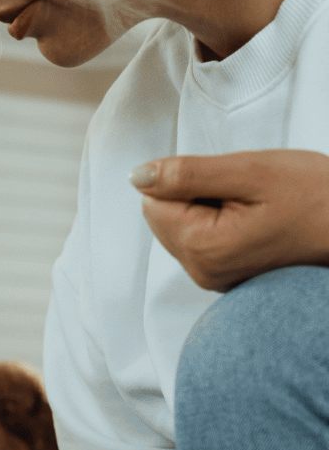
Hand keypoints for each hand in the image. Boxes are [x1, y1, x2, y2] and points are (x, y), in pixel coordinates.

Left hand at [132, 149, 328, 291]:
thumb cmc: (316, 197)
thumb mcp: (252, 171)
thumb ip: (188, 174)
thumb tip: (138, 176)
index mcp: (200, 247)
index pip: (153, 202)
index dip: (187, 178)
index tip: (230, 179)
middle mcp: (200, 271)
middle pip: (166, 217)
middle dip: (198, 194)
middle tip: (247, 191)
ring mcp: (212, 277)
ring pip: (185, 226)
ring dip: (211, 206)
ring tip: (256, 206)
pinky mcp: (226, 276)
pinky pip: (205, 238)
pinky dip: (224, 221)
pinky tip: (257, 219)